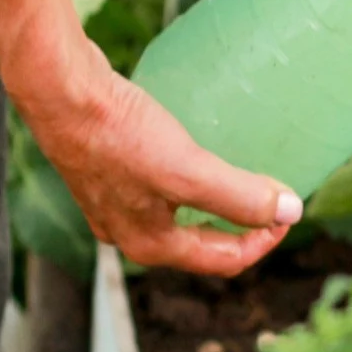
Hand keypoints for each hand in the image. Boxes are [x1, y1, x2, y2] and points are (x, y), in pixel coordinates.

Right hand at [23, 38, 298, 275]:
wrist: (59, 92)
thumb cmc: (118, 134)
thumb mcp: (186, 172)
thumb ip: (240, 197)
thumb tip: (291, 212)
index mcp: (150, 245)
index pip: (224, 259)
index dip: (265, 239)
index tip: (291, 208)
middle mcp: (128, 232)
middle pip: (202, 242)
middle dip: (243, 224)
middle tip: (275, 196)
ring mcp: (114, 203)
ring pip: (181, 214)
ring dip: (217, 203)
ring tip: (245, 178)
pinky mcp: (109, 170)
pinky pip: (162, 187)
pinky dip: (190, 180)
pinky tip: (199, 156)